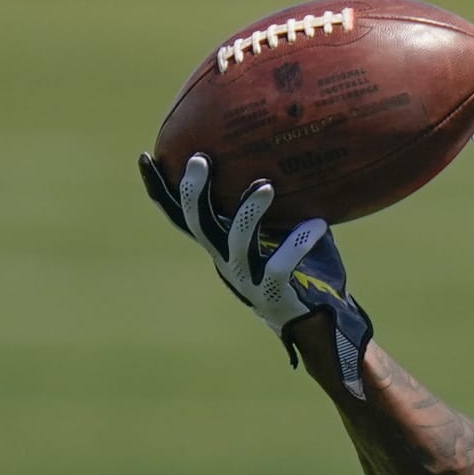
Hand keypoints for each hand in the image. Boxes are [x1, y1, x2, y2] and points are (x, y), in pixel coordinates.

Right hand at [137, 152, 372, 397]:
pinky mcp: (275, 295)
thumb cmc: (312, 271)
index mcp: (222, 247)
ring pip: (236, 243)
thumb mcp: (292, 229)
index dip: (161, 190)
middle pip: (198, 225)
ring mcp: (248, 281)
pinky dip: (298, 243)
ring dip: (247, 212)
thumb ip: (288, 200)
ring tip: (266, 185)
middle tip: (202, 160)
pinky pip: (281, 266)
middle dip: (194, 193)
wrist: (327, 324)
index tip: (146, 156)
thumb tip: (299, 150)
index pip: (183, 217)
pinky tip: (318, 225)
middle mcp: (227, 263)